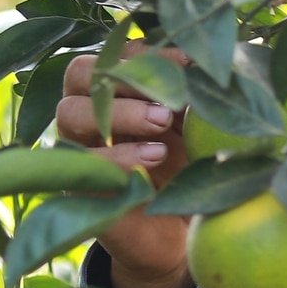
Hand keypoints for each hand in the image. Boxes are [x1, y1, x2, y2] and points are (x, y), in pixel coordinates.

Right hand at [56, 43, 193, 287]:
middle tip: (170, 98)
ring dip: (121, 113)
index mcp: (118, 92)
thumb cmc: (191, 170)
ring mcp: (78, 150)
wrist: (182, 235)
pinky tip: (156, 156)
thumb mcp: (198, 128)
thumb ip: (196, 95)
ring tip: (163, 124)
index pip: (112, 54)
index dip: (144, 51)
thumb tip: (215, 58)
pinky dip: (119, 155)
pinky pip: (82, 162)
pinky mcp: (78, 187)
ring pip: (71, 112)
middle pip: (79, 73)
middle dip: (126, 77)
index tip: (187, 60)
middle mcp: (89, 115)